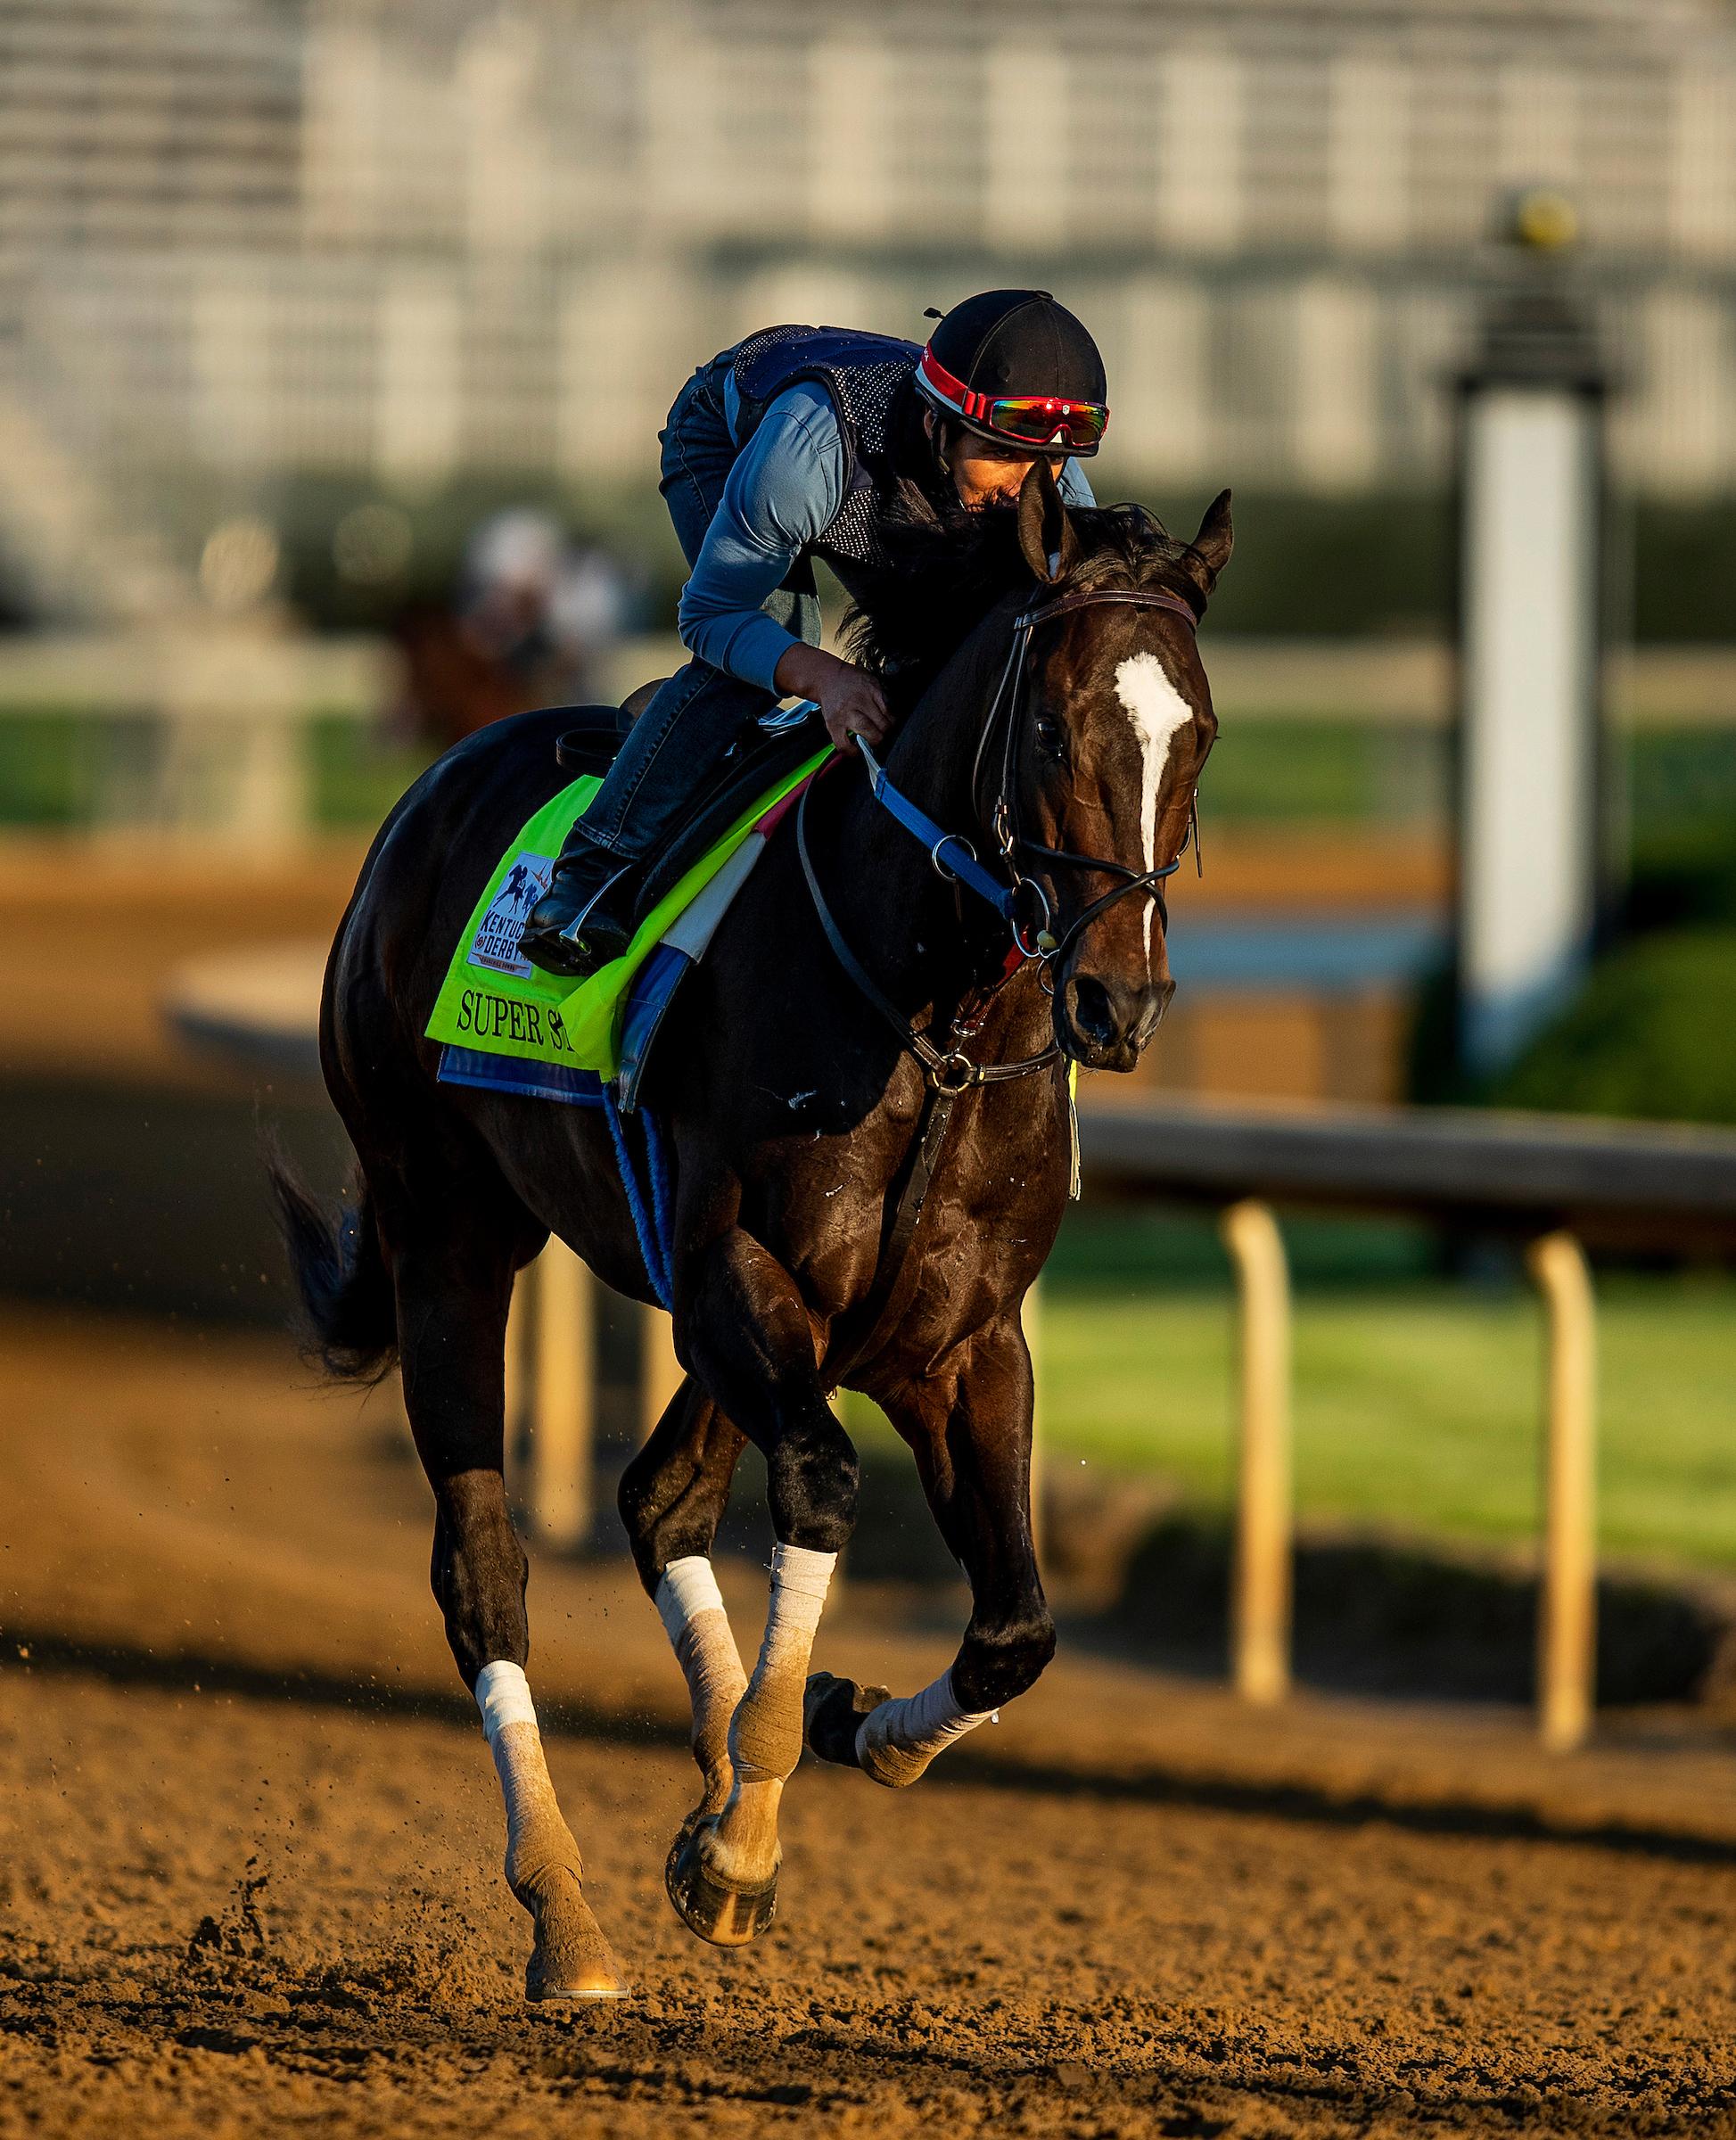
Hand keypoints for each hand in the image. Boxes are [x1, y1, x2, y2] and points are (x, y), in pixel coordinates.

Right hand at [773, 644, 891, 755]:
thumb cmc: (851, 680)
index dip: (892, 722)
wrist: (826, 677)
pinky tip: (856, 750)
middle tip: (881, 732)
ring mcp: (844, 714)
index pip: (889, 711)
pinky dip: (852, 751)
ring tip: (871, 739)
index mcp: (871, 690)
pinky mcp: (833, 725)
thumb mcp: (871, 681)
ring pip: (866, 732)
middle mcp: (858, 702)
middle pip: (881, 724)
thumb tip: (892, 716)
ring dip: (873, 740)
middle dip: (885, 732)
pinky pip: (843, 744)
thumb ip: (882, 697)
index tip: (890, 724)